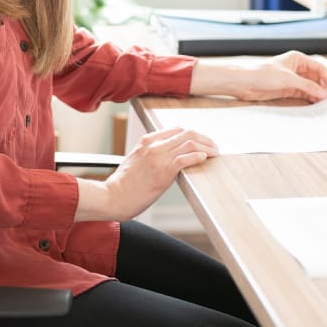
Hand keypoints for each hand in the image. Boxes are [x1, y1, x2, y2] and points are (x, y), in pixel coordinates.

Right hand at [75, 127, 216, 221]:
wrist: (112, 197)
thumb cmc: (124, 184)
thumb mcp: (136, 161)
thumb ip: (151, 154)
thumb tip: (169, 157)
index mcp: (146, 140)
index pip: (177, 129)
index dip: (193, 134)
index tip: (203, 142)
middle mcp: (153, 145)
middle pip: (187, 133)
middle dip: (204, 138)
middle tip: (214, 146)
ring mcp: (158, 157)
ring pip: (189, 143)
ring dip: (206, 147)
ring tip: (214, 153)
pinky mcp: (163, 171)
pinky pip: (185, 158)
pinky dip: (198, 156)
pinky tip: (205, 158)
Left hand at [189, 50, 326, 102]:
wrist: (245, 83)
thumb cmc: (262, 74)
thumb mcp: (288, 80)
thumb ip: (307, 86)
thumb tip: (323, 92)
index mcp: (298, 59)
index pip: (319, 68)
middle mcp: (296, 68)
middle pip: (316, 78)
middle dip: (323, 87)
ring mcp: (292, 79)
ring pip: (310, 87)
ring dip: (317, 94)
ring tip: (324, 103)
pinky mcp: (287, 89)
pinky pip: (302, 94)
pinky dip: (309, 98)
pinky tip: (314, 104)